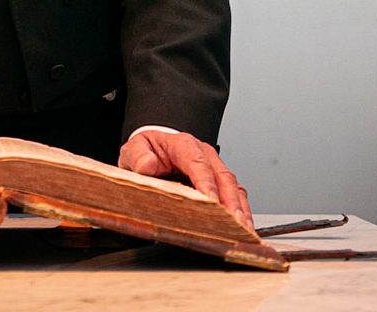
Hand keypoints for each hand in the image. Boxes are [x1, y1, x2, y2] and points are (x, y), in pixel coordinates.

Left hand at [118, 128, 252, 229]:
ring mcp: (214, 168)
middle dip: (230, 202)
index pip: (198, 163)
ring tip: (243, 230)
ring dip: (240, 210)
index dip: (206, 184)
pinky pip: (236, 195)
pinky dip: (242, 211)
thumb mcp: (133, 149)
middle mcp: (204, 155)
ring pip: (234, 187)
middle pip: (223, 177)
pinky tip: (242, 228)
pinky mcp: (219, 183)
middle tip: (234, 224)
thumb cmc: (147, 152)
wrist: (153, 151)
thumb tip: (148, 164)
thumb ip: (138, 155)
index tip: (211, 202)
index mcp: (184, 145)